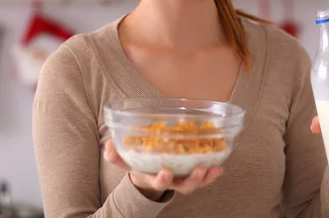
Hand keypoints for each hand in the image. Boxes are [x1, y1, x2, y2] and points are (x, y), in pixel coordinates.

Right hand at [103, 139, 223, 199]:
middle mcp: (172, 180)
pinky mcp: (192, 172)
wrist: (148, 172)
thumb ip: (115, 154)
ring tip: (213, 168)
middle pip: (184, 185)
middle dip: (193, 179)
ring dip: (206, 176)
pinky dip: (213, 173)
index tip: (165, 171)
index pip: (158, 181)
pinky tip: (219, 166)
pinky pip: (205, 176)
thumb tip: (108, 143)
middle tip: (199, 169)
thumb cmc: (139, 163)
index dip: (162, 178)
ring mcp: (183, 178)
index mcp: (154, 177)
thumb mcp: (125, 160)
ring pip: (196, 182)